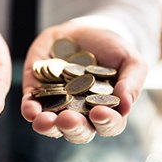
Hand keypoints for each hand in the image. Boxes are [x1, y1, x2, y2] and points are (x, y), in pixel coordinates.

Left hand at [21, 23, 147, 143]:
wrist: (83, 30)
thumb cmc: (111, 48)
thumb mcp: (129, 60)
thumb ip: (132, 82)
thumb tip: (126, 106)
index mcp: (105, 110)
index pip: (108, 125)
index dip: (105, 123)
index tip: (100, 113)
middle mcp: (80, 114)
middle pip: (77, 131)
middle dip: (73, 128)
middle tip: (68, 119)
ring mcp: (57, 105)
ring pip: (51, 125)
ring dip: (47, 126)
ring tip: (44, 121)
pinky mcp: (36, 93)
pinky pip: (31, 107)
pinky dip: (29, 110)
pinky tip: (30, 109)